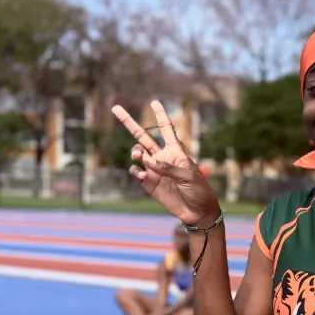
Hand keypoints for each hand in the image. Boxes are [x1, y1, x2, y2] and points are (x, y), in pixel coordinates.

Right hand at [111, 99, 220, 230]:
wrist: (197, 212)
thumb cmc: (199, 190)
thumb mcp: (188, 176)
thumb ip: (168, 168)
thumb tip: (148, 161)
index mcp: (175, 151)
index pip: (166, 129)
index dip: (160, 115)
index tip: (154, 102)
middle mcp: (162, 158)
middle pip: (143, 137)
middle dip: (129, 123)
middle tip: (115, 108)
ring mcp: (154, 170)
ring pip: (137, 154)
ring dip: (135, 152)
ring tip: (138, 156)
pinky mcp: (149, 184)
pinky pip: (137, 172)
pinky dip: (136, 171)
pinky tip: (143, 175)